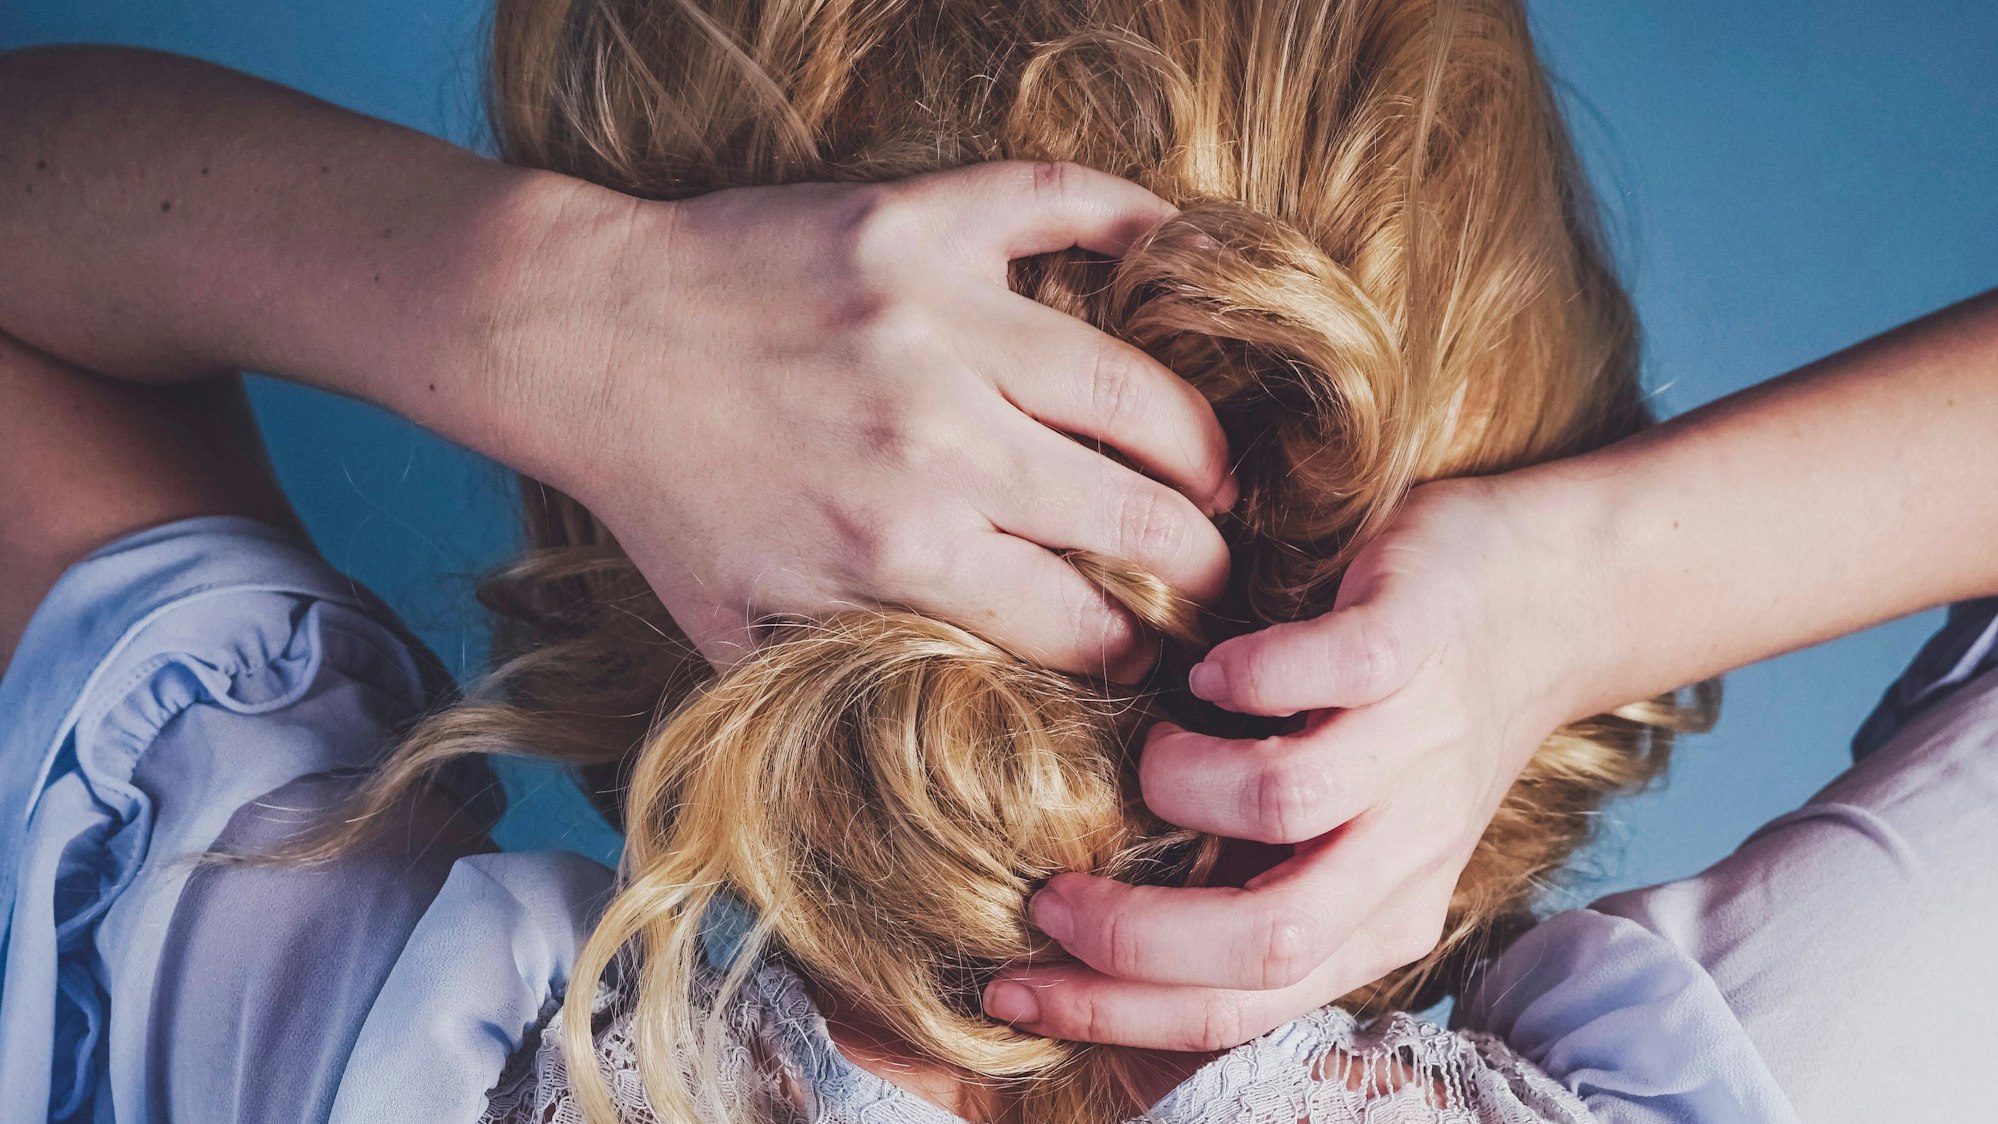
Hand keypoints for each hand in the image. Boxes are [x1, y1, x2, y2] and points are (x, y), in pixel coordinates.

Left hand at [504, 161, 1235, 676]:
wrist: (587, 343)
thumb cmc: (667, 497)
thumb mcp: (735, 635)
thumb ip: (844, 687)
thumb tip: (949, 742)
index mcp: (901, 554)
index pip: (1080, 623)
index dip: (1138, 652)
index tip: (1162, 653)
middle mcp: (938, 443)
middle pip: (1135, 518)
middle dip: (1202, 562)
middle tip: (1221, 568)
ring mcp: (938, 323)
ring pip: (1132, 387)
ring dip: (1199, 439)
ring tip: (1220, 467)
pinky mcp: (919, 226)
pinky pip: (1059, 205)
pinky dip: (1133, 222)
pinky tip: (1177, 252)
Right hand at [981, 477, 1609, 1048]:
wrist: (1545, 603)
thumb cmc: (1415, 725)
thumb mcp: (1353, 838)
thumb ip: (1258, 888)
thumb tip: (1111, 947)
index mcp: (1380, 917)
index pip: (1241, 1006)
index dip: (1114, 1011)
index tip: (1017, 987)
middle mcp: (1405, 849)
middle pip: (1267, 937)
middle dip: (1134, 934)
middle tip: (1053, 898)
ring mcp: (1418, 748)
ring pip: (1286, 803)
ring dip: (1186, 781)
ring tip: (1160, 750)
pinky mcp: (1416, 645)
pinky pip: (1327, 674)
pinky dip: (1249, 676)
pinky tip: (1212, 672)